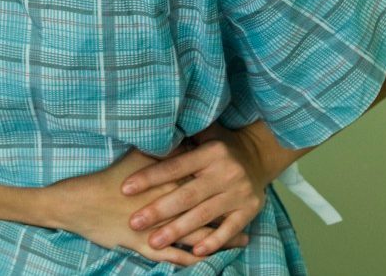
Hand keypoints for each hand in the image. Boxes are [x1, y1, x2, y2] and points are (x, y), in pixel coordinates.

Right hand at [46, 144, 250, 266]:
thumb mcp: (134, 157)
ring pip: (197, 235)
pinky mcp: (146, 246)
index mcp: (166, 180)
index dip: (221, 180)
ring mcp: (157, 228)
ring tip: (242, 239)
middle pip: (206, 209)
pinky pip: (177, 256)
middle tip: (250, 208)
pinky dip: (195, 257)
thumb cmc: (105, 179)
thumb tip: (183, 137)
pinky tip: (210, 258)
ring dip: (220, 238)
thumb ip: (161, 149)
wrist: (77, 204)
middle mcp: (166, 205)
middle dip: (229, 210)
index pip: (200, 180)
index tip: (241, 175)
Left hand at [119, 122, 284, 257]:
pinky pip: (230, 229)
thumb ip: (181, 138)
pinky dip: (213, 241)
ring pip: (204, 215)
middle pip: (187, 195)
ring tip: (153, 241)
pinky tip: (195, 251)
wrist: (260, 155)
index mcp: (212, 151)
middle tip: (134, 222)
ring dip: (177, 230)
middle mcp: (227, 171)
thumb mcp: (205, 134)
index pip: (175, 166)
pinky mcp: (250, 209)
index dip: (150, 177)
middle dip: (159, 210)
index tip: (126, 188)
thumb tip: (148, 137)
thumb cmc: (220, 145)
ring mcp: (239, 192)